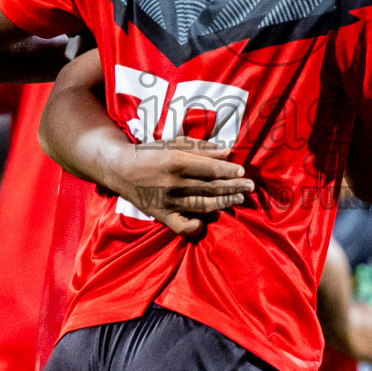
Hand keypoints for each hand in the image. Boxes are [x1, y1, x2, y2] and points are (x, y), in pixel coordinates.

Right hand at [110, 137, 255, 237]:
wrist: (121, 169)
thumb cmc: (151, 153)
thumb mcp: (175, 144)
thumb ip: (202, 148)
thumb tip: (228, 152)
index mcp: (176, 162)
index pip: (210, 169)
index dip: (229, 171)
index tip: (243, 172)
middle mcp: (173, 183)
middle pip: (210, 188)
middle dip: (234, 187)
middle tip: (250, 187)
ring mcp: (168, 202)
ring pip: (202, 206)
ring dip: (224, 203)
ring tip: (239, 199)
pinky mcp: (161, 215)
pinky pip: (183, 226)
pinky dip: (196, 225)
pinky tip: (206, 219)